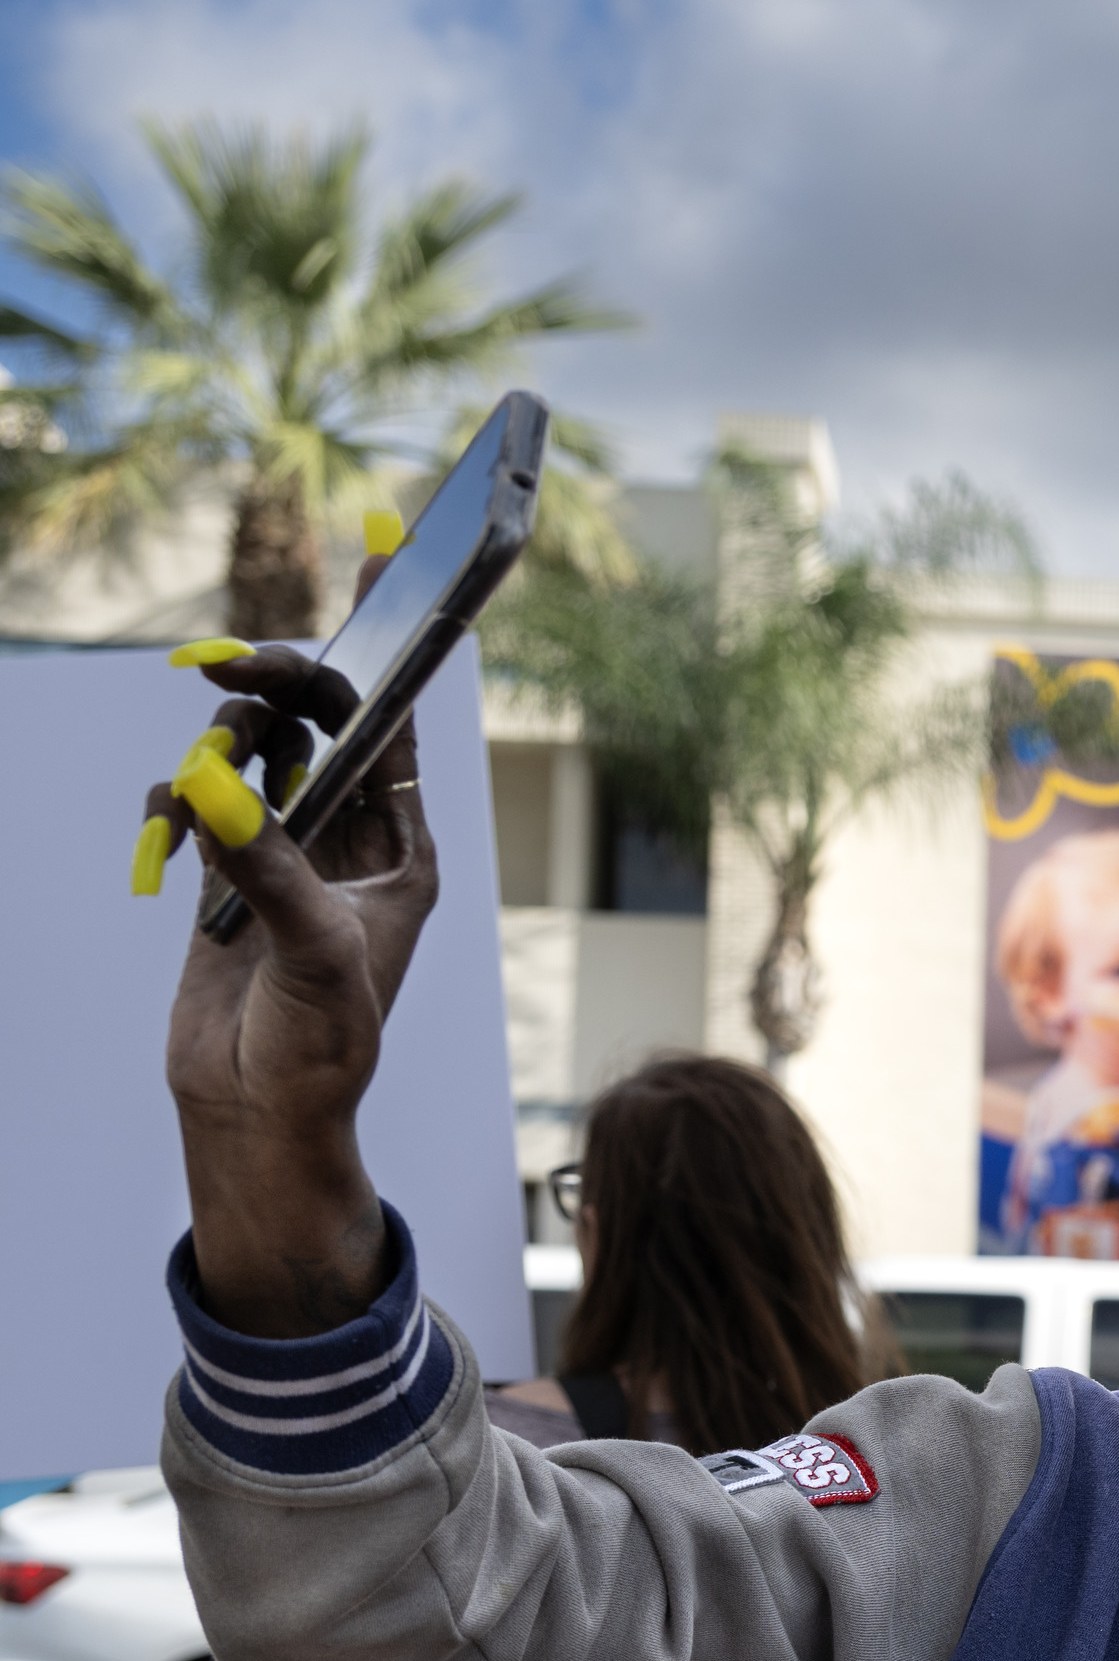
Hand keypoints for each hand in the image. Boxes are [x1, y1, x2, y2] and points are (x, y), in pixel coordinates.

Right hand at [149, 560, 440, 1335]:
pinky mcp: (226, 871)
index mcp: (401, 848)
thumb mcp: (315, 956)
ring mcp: (285, 850)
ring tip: (204, 787)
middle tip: (223, 671)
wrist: (260, 1112)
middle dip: (273, 684)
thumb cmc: (322, 1046)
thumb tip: (220, 786)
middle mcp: (350, 838)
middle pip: (316, 717)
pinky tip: (174, 825)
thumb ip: (266, 868)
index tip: (390, 549)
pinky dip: (180, 799)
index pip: (397, 720)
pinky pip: (199, 800)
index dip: (392, 636)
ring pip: (252, 752)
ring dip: (223, 749)